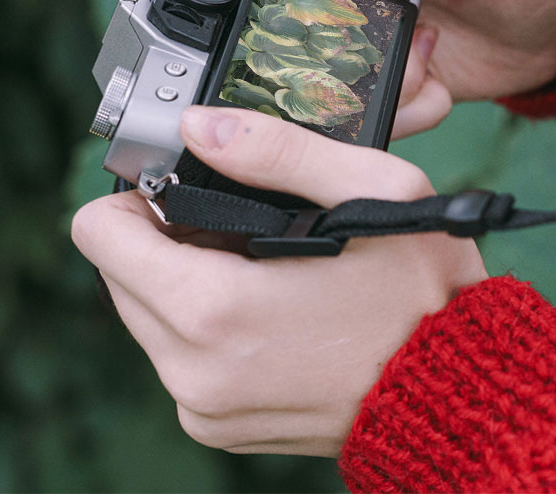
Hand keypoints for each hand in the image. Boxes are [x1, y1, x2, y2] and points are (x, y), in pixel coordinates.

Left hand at [71, 106, 487, 456]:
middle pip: (119, 275)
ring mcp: (202, 407)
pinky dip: (211, 332)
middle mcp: (191, 370)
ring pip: (148, 318)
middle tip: (246, 228)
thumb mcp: (373, 191)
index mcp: (213, 308)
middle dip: (167, 242)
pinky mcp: (217, 428)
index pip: (98, 234)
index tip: (187, 189)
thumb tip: (199, 126)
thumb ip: (278, 149)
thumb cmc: (425, 295)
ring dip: (190, 285)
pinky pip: (181, 361)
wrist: (456, 394)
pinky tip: (275, 315)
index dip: (138, 196)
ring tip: (268, 271)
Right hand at [337, 0, 555, 137]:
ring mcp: (368, 47)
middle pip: (307, 39)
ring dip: (386, 86)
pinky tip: (439, 87)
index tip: (354, 7)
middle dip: (346, 54)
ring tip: (432, 57)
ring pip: (334, 89)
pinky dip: (405, 112)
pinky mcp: (392, 90)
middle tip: (415, 34)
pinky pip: (372, 118)